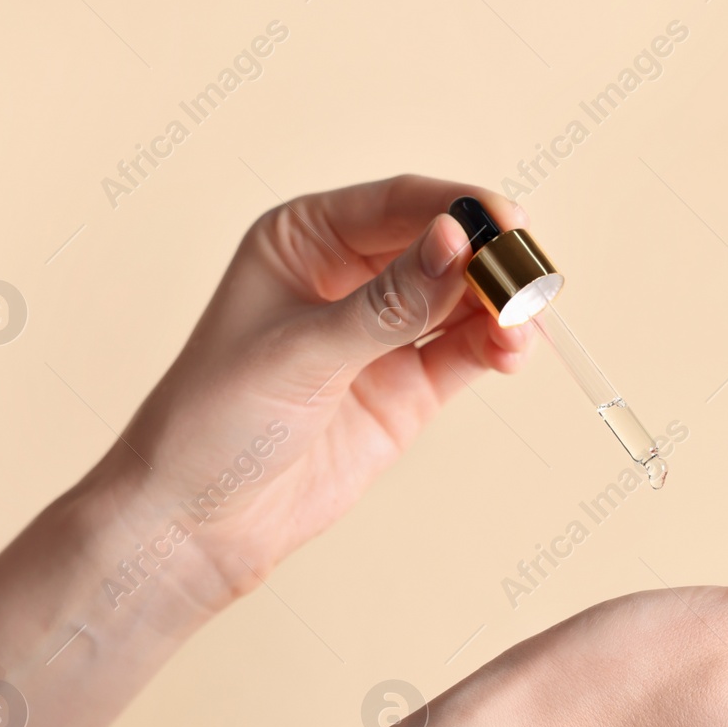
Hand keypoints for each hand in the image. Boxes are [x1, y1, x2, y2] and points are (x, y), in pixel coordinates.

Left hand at [85, 175, 533, 615]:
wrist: (198, 523)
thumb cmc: (215, 421)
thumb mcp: (302, 352)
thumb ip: (388, 304)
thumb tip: (456, 244)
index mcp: (304, 239)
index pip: (397, 203)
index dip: (458, 207)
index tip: (507, 225)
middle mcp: (348, 276)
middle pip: (441, 247)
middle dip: (489, 260)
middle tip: (530, 280)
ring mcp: (382, 334)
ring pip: (462, 300)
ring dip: (501, 306)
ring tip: (524, 325)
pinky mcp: (407, 388)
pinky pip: (466, 352)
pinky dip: (497, 347)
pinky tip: (513, 349)